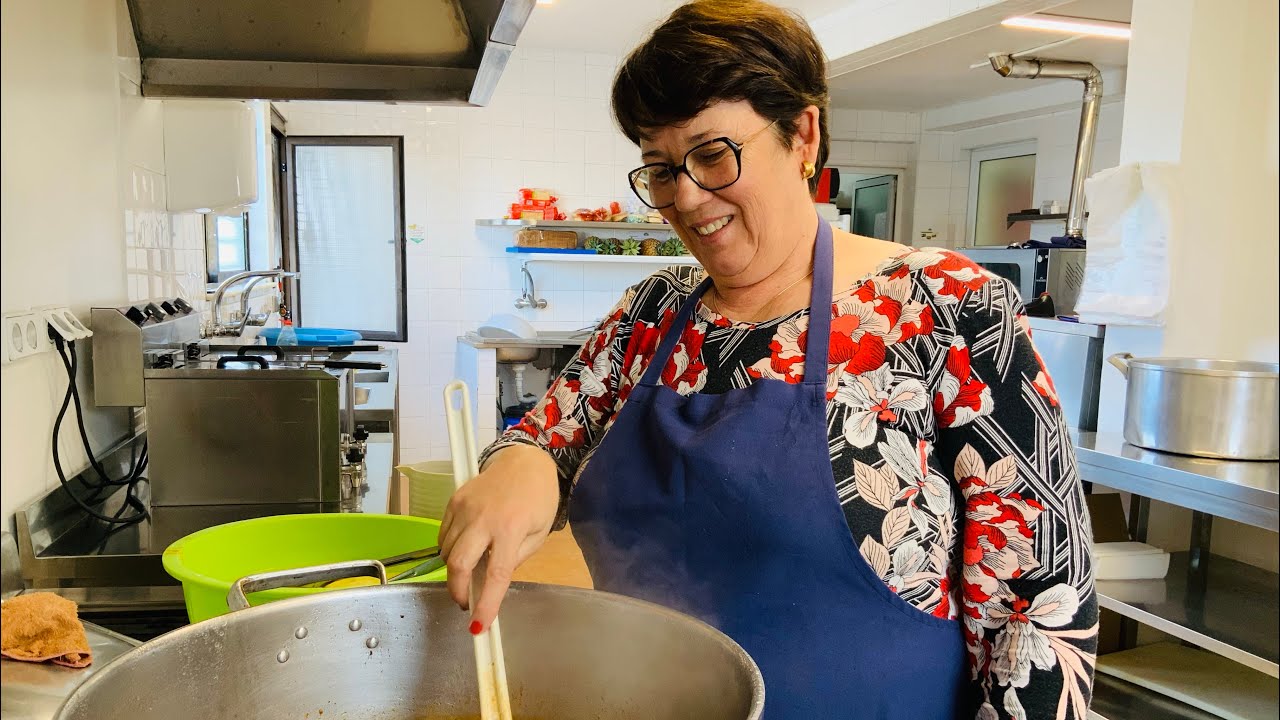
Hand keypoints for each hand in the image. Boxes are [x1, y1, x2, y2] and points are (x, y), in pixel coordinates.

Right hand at [438, 444, 559, 632]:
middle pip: (457, 564)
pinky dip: (449, 550)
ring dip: (455, 571)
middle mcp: (483, 518)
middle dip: (458, 591)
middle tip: (466, 602)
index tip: (478, 627)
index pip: (496, 575)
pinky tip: (464, 550)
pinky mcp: (453, 501)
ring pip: (446, 552)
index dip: (485, 604)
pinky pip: (443, 535)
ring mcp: (464, 508)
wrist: (524, 460)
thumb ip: (515, 559)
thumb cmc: (539, 499)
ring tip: (469, 573)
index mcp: (511, 528)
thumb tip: (492, 581)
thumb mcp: (539, 533)